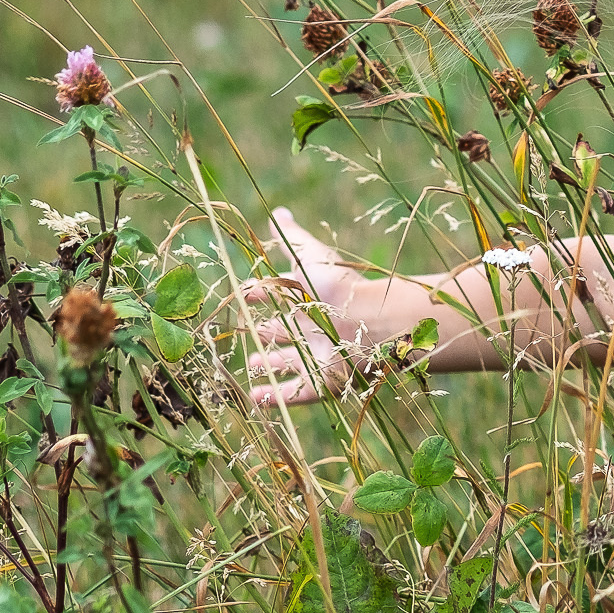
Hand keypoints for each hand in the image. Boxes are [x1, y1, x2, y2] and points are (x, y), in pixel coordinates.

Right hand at [243, 208, 374, 405]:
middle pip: (285, 333)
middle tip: (246, 338)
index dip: (260, 297)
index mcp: (310, 301)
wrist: (371, 322)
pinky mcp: (326, 383)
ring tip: (251, 367)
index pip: (279, 299)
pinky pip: (298, 393)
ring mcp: (320, 357)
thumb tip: (278, 212)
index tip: (242, 295)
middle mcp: (315, 329)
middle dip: (266, 335)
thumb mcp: (311, 259)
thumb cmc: (340, 288)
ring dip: (270, 367)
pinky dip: (277, 398)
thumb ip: (292, 238)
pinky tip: (255, 401)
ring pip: (291, 363)